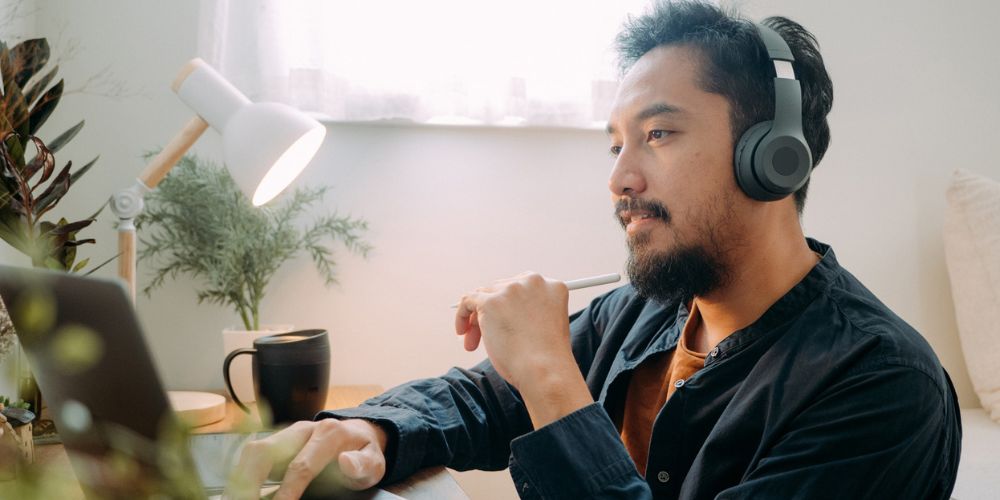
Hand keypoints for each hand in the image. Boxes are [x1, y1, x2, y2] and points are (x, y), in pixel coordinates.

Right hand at [224, 418, 387, 499]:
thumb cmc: (364, 453)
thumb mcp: (374, 463)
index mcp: (328, 434)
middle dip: (250, 482)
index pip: (301, 465)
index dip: (288, 490)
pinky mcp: (277, 444)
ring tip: (239, 499)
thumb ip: (362, 465)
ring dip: (241, 478)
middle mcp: (302, 429)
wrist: (358, 435)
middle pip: (265, 451)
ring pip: (253, 451)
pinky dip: (243, 476)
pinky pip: (252, 457)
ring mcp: (286, 435)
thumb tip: (347, 461)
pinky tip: (242, 493)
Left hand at [455, 272, 572, 389]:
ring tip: (473, 343)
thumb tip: (500, 312)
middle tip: (483, 337)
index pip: (522, 287)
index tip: (503, 321)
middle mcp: (533, 281)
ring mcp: (512, 290)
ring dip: (477, 319)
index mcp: (553, 286)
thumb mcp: (546, 325)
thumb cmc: (547, 358)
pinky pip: (468, 300)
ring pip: (484, 296)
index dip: (508, 304)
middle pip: (501, 289)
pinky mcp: (491, 302)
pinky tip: (463, 332)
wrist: (545, 371)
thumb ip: (529, 311)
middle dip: (491, 313)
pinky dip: (462, 315)